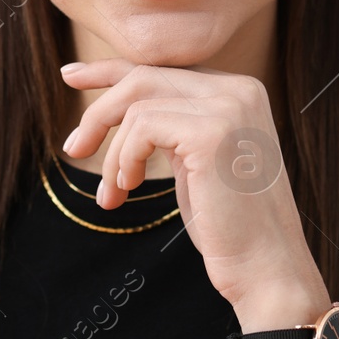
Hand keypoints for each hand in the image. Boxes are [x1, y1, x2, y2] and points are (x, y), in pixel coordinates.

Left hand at [60, 58, 331, 322]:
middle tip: (73, 148)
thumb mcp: (196, 161)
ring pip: (136, 106)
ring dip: (113, 154)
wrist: (267, 269)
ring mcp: (228, 107)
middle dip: (98, 112)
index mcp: (239, 91)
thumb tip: (120, 109)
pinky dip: (124, 158)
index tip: (71, 75)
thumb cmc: (230, 226)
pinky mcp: (211, 132)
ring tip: (114, 192)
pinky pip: (142, 127)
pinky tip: (129, 188)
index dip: (109, 70)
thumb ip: (172, 127)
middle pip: (143, 78)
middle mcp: (239, 89)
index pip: (161, 69)